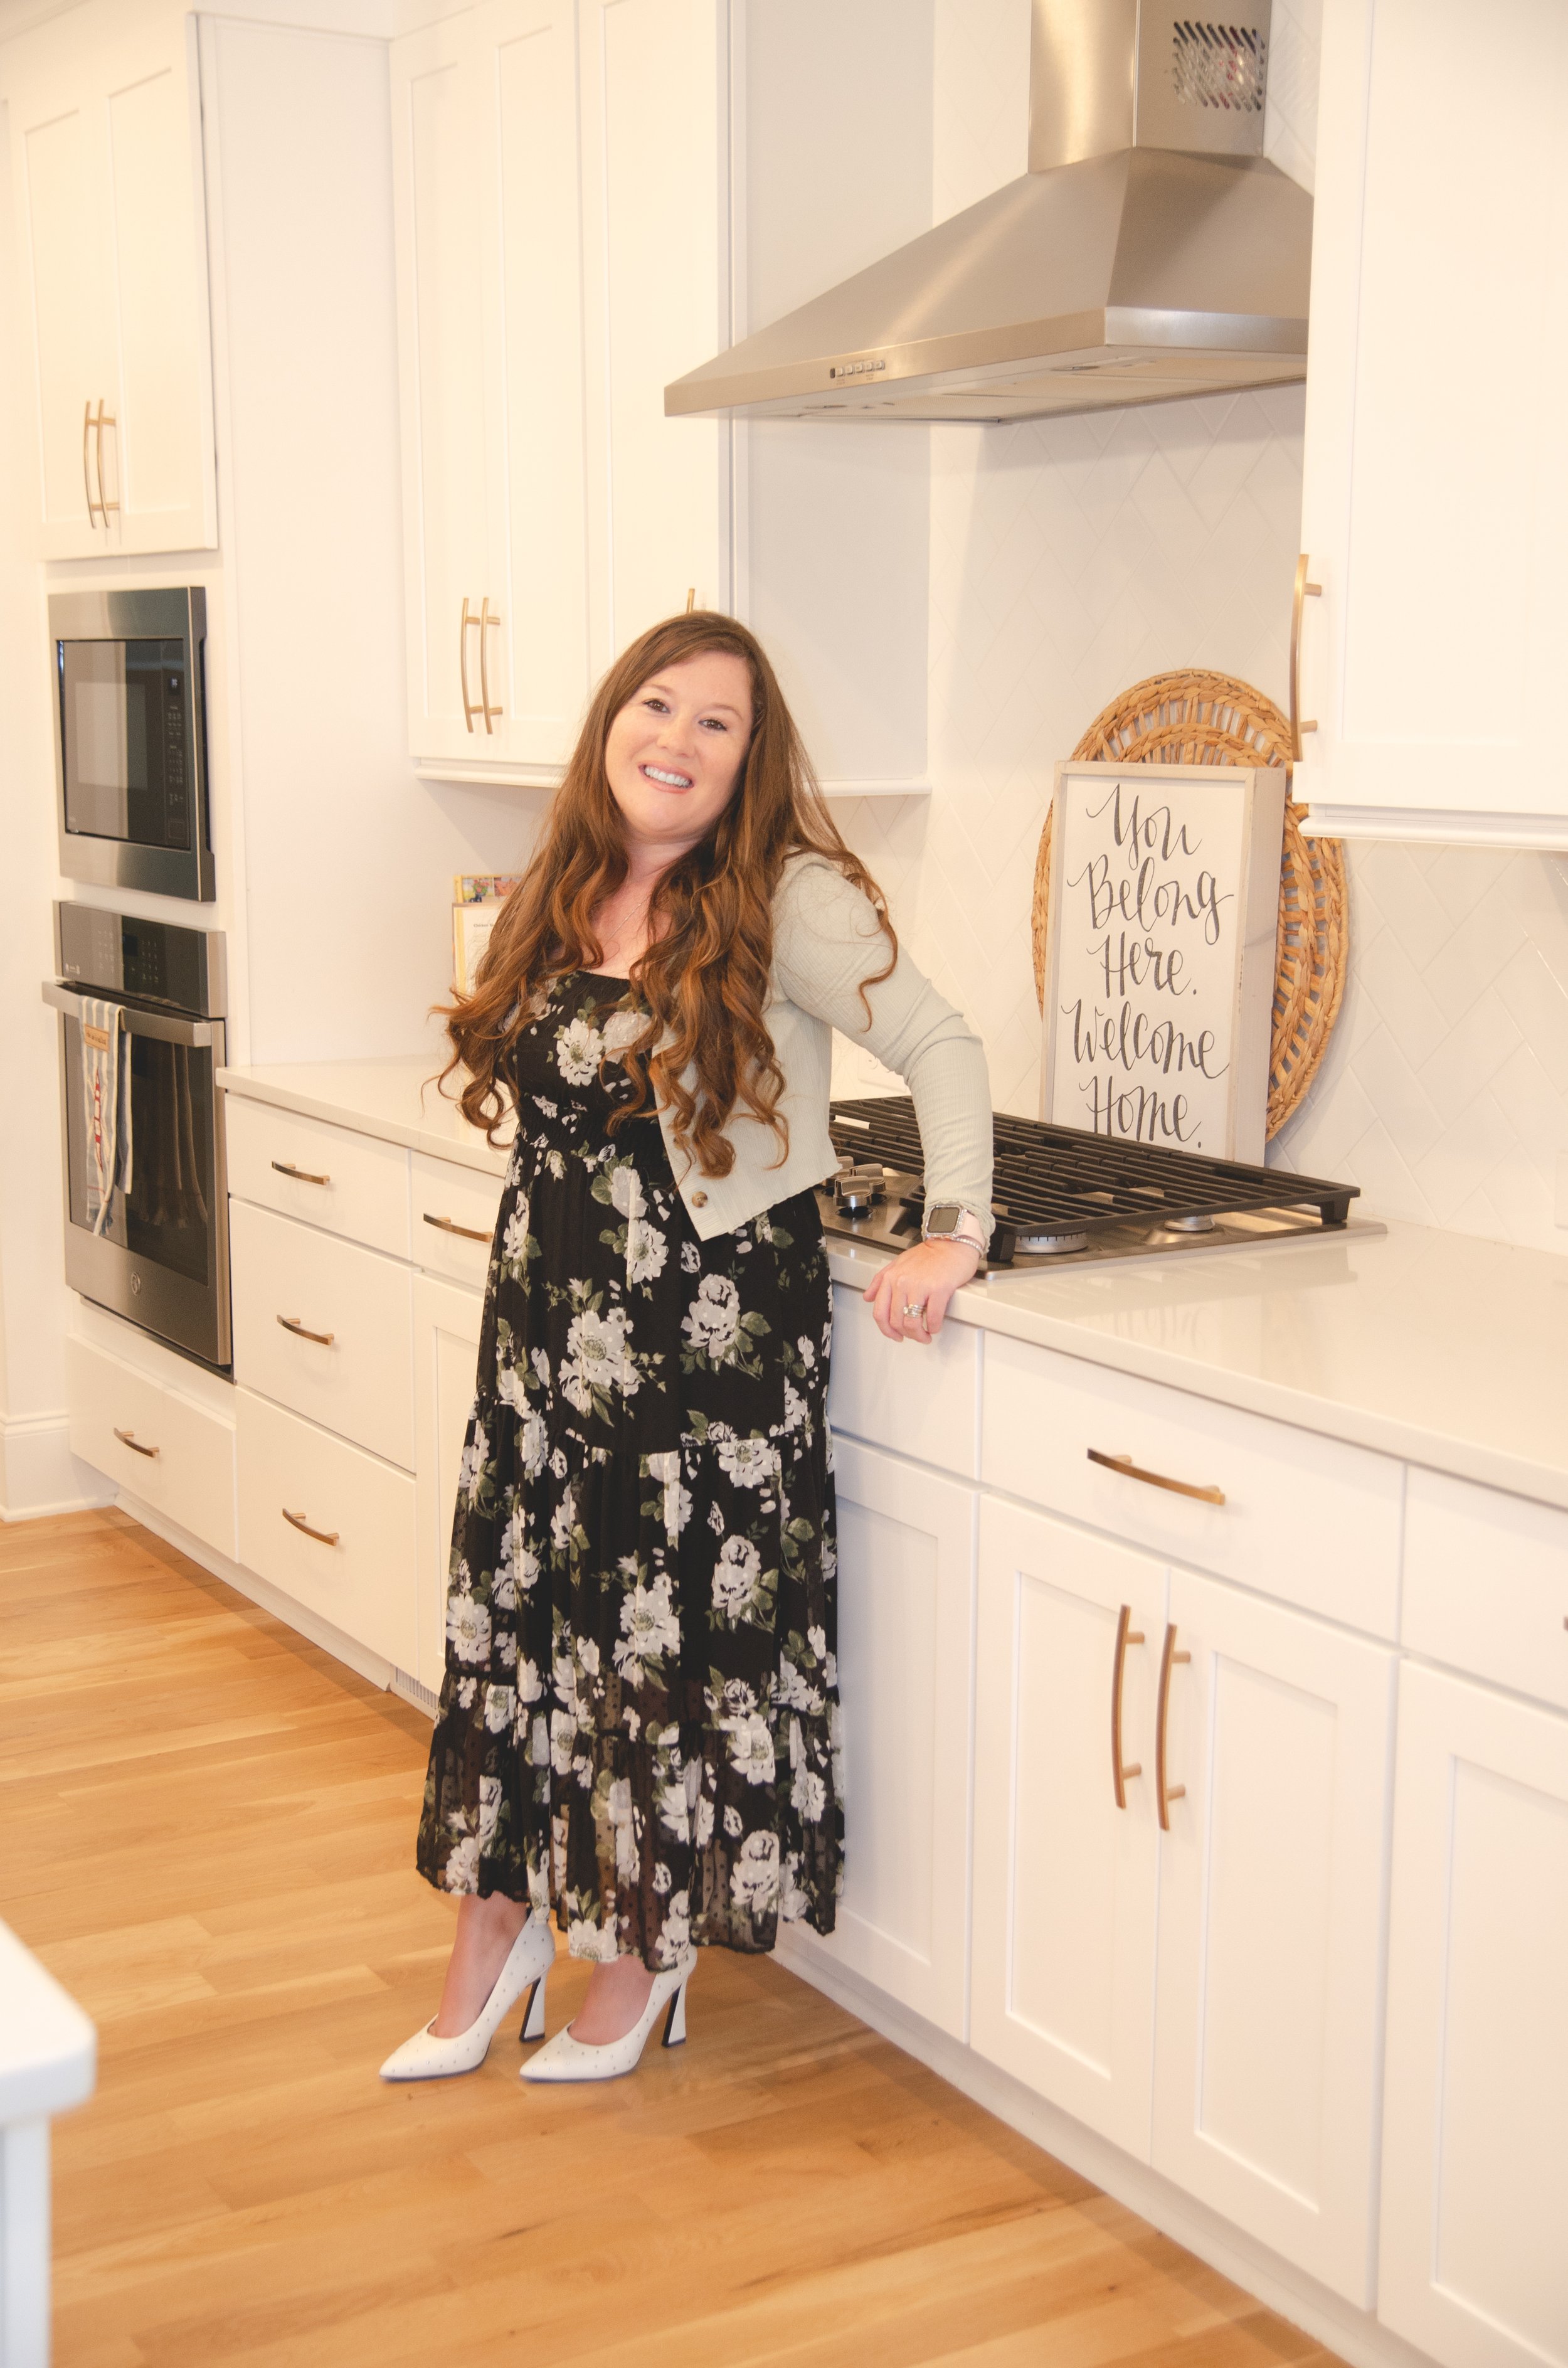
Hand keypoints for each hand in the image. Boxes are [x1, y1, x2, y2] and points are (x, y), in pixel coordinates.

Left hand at [863, 1237, 980, 1344]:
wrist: (951, 1243)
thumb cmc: (928, 1254)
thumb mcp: (898, 1263)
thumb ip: (880, 1281)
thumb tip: (868, 1297)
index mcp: (891, 1278)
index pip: (879, 1312)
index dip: (886, 1330)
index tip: (895, 1335)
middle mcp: (902, 1282)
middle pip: (896, 1321)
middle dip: (906, 1334)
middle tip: (914, 1336)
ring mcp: (920, 1286)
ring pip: (912, 1323)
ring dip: (919, 1335)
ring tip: (925, 1335)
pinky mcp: (939, 1290)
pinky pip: (933, 1318)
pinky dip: (934, 1327)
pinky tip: (935, 1326)